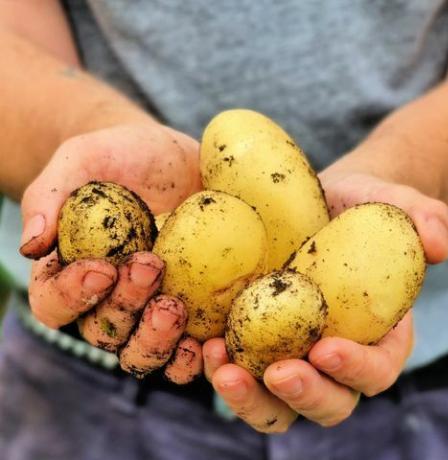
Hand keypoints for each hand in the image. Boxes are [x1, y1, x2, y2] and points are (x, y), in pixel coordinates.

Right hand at [20, 121, 202, 382]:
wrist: (169, 157)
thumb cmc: (118, 156)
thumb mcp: (82, 158)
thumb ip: (51, 195)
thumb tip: (32, 244)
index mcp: (71, 271)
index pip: (55, 302)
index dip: (72, 295)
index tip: (103, 267)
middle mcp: (108, 299)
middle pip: (104, 333)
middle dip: (124, 308)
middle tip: (150, 268)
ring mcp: (151, 306)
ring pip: (144, 351)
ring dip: (159, 344)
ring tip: (176, 310)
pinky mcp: (192, 306)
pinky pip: (191, 345)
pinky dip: (199, 354)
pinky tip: (213, 342)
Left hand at [203, 170, 447, 431]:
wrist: (312, 204)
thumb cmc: (356, 207)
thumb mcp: (390, 204)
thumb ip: (422, 218)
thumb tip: (435, 245)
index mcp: (375, 336)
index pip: (376, 370)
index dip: (355, 369)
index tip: (325, 348)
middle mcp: (332, 355)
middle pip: (326, 401)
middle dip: (302, 394)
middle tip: (275, 372)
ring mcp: (288, 352)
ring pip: (274, 401)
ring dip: (250, 394)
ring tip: (220, 362)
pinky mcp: (252, 340)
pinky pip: (237, 369)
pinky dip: (219, 366)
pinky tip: (201, 341)